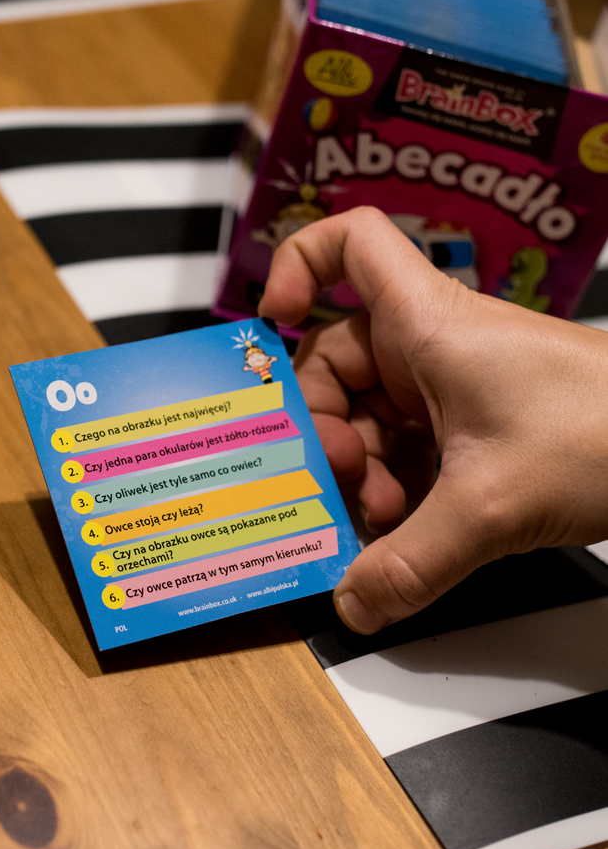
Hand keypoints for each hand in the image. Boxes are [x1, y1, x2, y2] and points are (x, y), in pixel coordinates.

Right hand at [259, 207, 607, 633]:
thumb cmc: (602, 430)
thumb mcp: (490, 505)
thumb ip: (411, 562)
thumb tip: (353, 602)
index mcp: (427, 322)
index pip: (351, 245)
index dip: (298, 265)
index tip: (274, 323)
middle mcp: (430, 346)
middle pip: (335, 363)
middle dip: (324, 429)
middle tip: (336, 483)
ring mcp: (451, 387)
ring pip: (369, 418)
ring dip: (360, 474)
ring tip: (380, 522)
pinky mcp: (473, 426)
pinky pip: (405, 451)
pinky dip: (394, 491)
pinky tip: (403, 534)